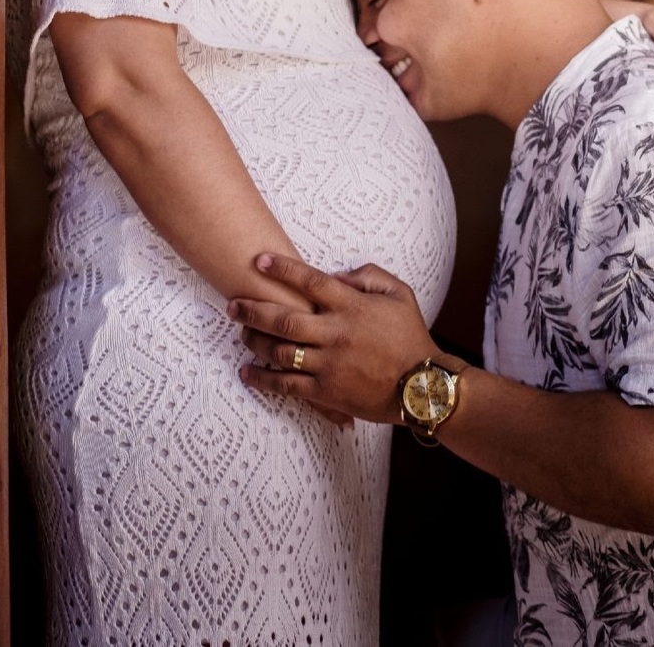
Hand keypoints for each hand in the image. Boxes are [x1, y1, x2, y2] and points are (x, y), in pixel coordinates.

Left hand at [229, 253, 435, 424]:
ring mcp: (329, 364)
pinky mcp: (326, 392)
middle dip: (253, 308)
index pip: (310, 281)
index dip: (282, 269)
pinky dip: (263, 379)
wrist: (422, 387)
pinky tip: (246, 372)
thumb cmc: (410, 337)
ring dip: (255, 340)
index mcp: (352, 306)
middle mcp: (335, 333)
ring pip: (280, 351)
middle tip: (232, 303)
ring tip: (240, 332)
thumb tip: (337, 275)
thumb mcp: (399, 294)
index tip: (259, 260)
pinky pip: (287, 386)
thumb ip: (368, 276)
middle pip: (283, 318)